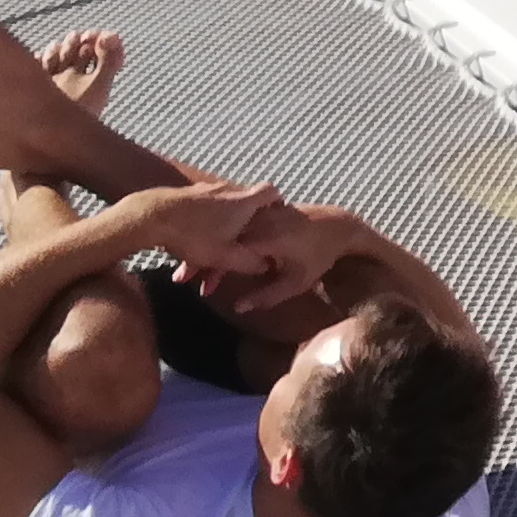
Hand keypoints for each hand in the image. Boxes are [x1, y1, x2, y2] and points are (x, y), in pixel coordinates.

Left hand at [124, 180, 286, 282]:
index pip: (270, 192)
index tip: (277, 212)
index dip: (277, 202)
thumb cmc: (192, 236)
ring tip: (201, 259)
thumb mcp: (226, 258)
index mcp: (242, 203)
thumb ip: (250, 262)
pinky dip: (198, 229)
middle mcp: (226, 191)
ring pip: (219, 213)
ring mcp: (204, 190)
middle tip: (239, 246)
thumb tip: (265, 265)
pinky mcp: (185, 195)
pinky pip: (200, 212)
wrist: (149, 216)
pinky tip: (185, 248)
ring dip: (215, 235)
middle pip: (244, 205)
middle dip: (243, 228)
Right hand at [196, 202, 363, 316]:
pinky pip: (231, 222)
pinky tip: (204, 250)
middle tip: (180, 279)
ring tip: (188, 268)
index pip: (230, 253)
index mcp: (268, 236)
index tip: (202, 289)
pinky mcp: (258, 208)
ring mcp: (258, 211)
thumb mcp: (296, 282)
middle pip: (220, 239)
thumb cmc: (318, 257)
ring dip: (205, 247)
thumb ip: (267, 296)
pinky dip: (217, 235)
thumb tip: (238, 308)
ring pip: (222, 230)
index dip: (212, 271)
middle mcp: (259, 219)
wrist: (336, 226)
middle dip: (199, 258)